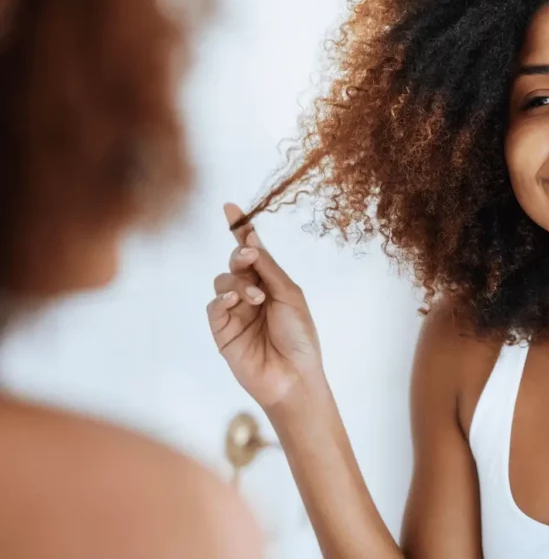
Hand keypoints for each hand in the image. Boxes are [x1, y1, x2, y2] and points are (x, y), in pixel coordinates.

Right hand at [207, 203, 323, 411]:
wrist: (294, 376)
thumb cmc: (300, 336)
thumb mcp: (289, 294)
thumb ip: (267, 267)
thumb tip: (251, 237)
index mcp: (271, 283)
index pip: (251, 252)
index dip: (240, 229)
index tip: (229, 207)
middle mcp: (251, 294)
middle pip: (235, 262)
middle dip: (240, 254)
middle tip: (250, 255)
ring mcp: (235, 312)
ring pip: (222, 282)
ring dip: (237, 284)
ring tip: (256, 299)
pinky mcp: (222, 331)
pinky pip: (213, 307)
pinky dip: (222, 300)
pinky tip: (235, 304)